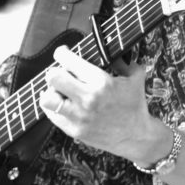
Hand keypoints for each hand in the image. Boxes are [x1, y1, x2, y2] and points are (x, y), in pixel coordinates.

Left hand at [37, 46, 169, 163]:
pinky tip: (61, 103)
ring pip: (47, 98)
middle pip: (53, 77)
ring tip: (59, 91)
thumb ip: (122, 60)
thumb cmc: (136, 105)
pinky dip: (53, 106)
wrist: (137, 137)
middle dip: (55, 71)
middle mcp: (88, 99)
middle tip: (61, 73)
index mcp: (101, 82)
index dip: (61, 53)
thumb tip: (108, 48)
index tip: (63, 53)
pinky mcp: (74, 131)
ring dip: (50, 91)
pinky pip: (52, 115)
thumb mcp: (135, 77)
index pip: (68, 61)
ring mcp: (80, 117)